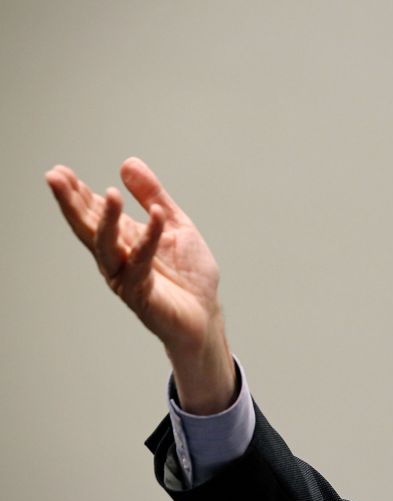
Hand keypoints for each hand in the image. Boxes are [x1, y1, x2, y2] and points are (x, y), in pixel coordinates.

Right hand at [46, 157, 235, 413]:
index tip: (60, 172)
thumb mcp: (174, 224)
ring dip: (107, 221)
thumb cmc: (187, 275)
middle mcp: (118, 259)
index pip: (94, 214)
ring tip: (110, 194)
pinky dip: (150, 239)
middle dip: (72, 204)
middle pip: (89, 228)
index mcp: (123, 240)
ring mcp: (127, 278)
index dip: (77, 194)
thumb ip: (153, 195)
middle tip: (55, 177)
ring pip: (107, 248)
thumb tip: (128, 163)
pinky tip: (155, 215)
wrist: (206, 314)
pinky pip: (143, 263)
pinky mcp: (142, 295)